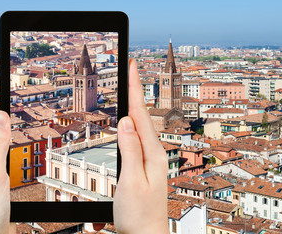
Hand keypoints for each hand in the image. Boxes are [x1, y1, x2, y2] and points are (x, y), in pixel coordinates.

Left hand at [0, 109, 11, 233]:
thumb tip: (2, 116)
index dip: (2, 109)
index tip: (12, 92)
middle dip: (6, 118)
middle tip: (18, 101)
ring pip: (1, 143)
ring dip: (10, 132)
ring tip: (17, 118)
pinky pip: (5, 157)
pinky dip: (13, 148)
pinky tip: (16, 147)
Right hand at [114, 59, 167, 233]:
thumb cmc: (139, 213)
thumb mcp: (131, 180)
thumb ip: (130, 149)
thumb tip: (126, 121)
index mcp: (153, 153)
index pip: (141, 114)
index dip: (135, 89)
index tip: (132, 67)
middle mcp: (155, 153)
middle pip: (142, 116)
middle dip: (136, 91)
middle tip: (131, 70)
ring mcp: (151, 160)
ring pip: (140, 127)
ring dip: (134, 106)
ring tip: (130, 88)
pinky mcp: (145, 166)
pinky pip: (138, 139)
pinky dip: (132, 125)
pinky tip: (130, 122)